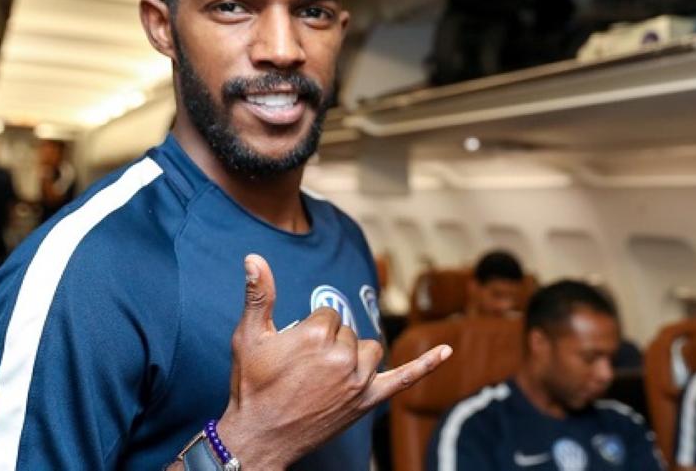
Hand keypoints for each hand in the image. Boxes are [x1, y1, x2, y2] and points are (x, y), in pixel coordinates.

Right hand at [216, 254, 450, 468]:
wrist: (260, 437)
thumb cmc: (252, 385)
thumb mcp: (248, 337)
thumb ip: (258, 295)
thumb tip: (254, 258)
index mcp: (316, 335)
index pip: (327, 314)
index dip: (310, 329)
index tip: (294, 349)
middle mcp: (342, 356)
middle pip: (348, 331)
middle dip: (329, 343)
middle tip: (304, 368)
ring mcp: (359, 380)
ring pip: (370, 349)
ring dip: (353, 356)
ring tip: (326, 374)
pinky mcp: (368, 400)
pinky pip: (405, 378)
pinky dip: (426, 365)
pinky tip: (446, 351)